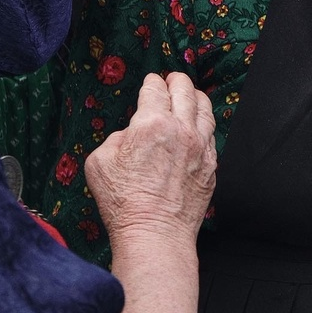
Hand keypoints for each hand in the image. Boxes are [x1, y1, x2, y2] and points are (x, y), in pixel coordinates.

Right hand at [85, 73, 216, 247]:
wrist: (155, 234)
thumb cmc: (124, 203)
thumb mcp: (99, 163)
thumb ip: (115, 138)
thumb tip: (130, 134)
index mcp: (151, 123)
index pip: (155, 90)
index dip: (152, 82)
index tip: (151, 81)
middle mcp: (181, 129)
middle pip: (184, 90)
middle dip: (177, 80)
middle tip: (173, 79)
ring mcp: (200, 146)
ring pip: (204, 108)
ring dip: (196, 96)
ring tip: (191, 93)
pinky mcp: (211, 164)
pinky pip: (212, 134)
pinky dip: (205, 123)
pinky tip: (200, 125)